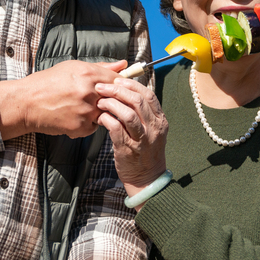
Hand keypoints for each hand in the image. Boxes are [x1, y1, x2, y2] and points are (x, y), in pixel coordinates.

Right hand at [0, 60, 125, 139]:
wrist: (26, 103)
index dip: (117, 84)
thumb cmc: (47, 82)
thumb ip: (101, 67)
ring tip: (78, 106)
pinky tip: (72, 116)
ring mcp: (86, 111)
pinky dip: (86, 123)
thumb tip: (123, 64)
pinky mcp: (80, 127)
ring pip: (104, 113)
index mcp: (88, 74)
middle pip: (114, 98)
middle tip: (92, 98)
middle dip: (107, 99)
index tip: (113, 87)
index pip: (118, 80)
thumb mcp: (72, 67)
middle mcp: (89, 92)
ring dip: (97, 111)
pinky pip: (93, 126)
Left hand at [95, 77, 168, 196]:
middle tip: (102, 87)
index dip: (132, 85)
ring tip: (100, 102)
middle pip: (137, 101)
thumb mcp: (152, 131)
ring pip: (127, 114)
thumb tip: (127, 93)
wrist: (147, 179)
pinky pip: (115, 128)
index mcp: (160, 121)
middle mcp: (153, 129)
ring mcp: (141, 139)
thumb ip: (144, 114)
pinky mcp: (127, 149)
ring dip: (111, 104)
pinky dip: (106, 119)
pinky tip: (100, 117)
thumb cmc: (146, 152)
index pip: (148, 95)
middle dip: (117, 90)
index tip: (118, 81)